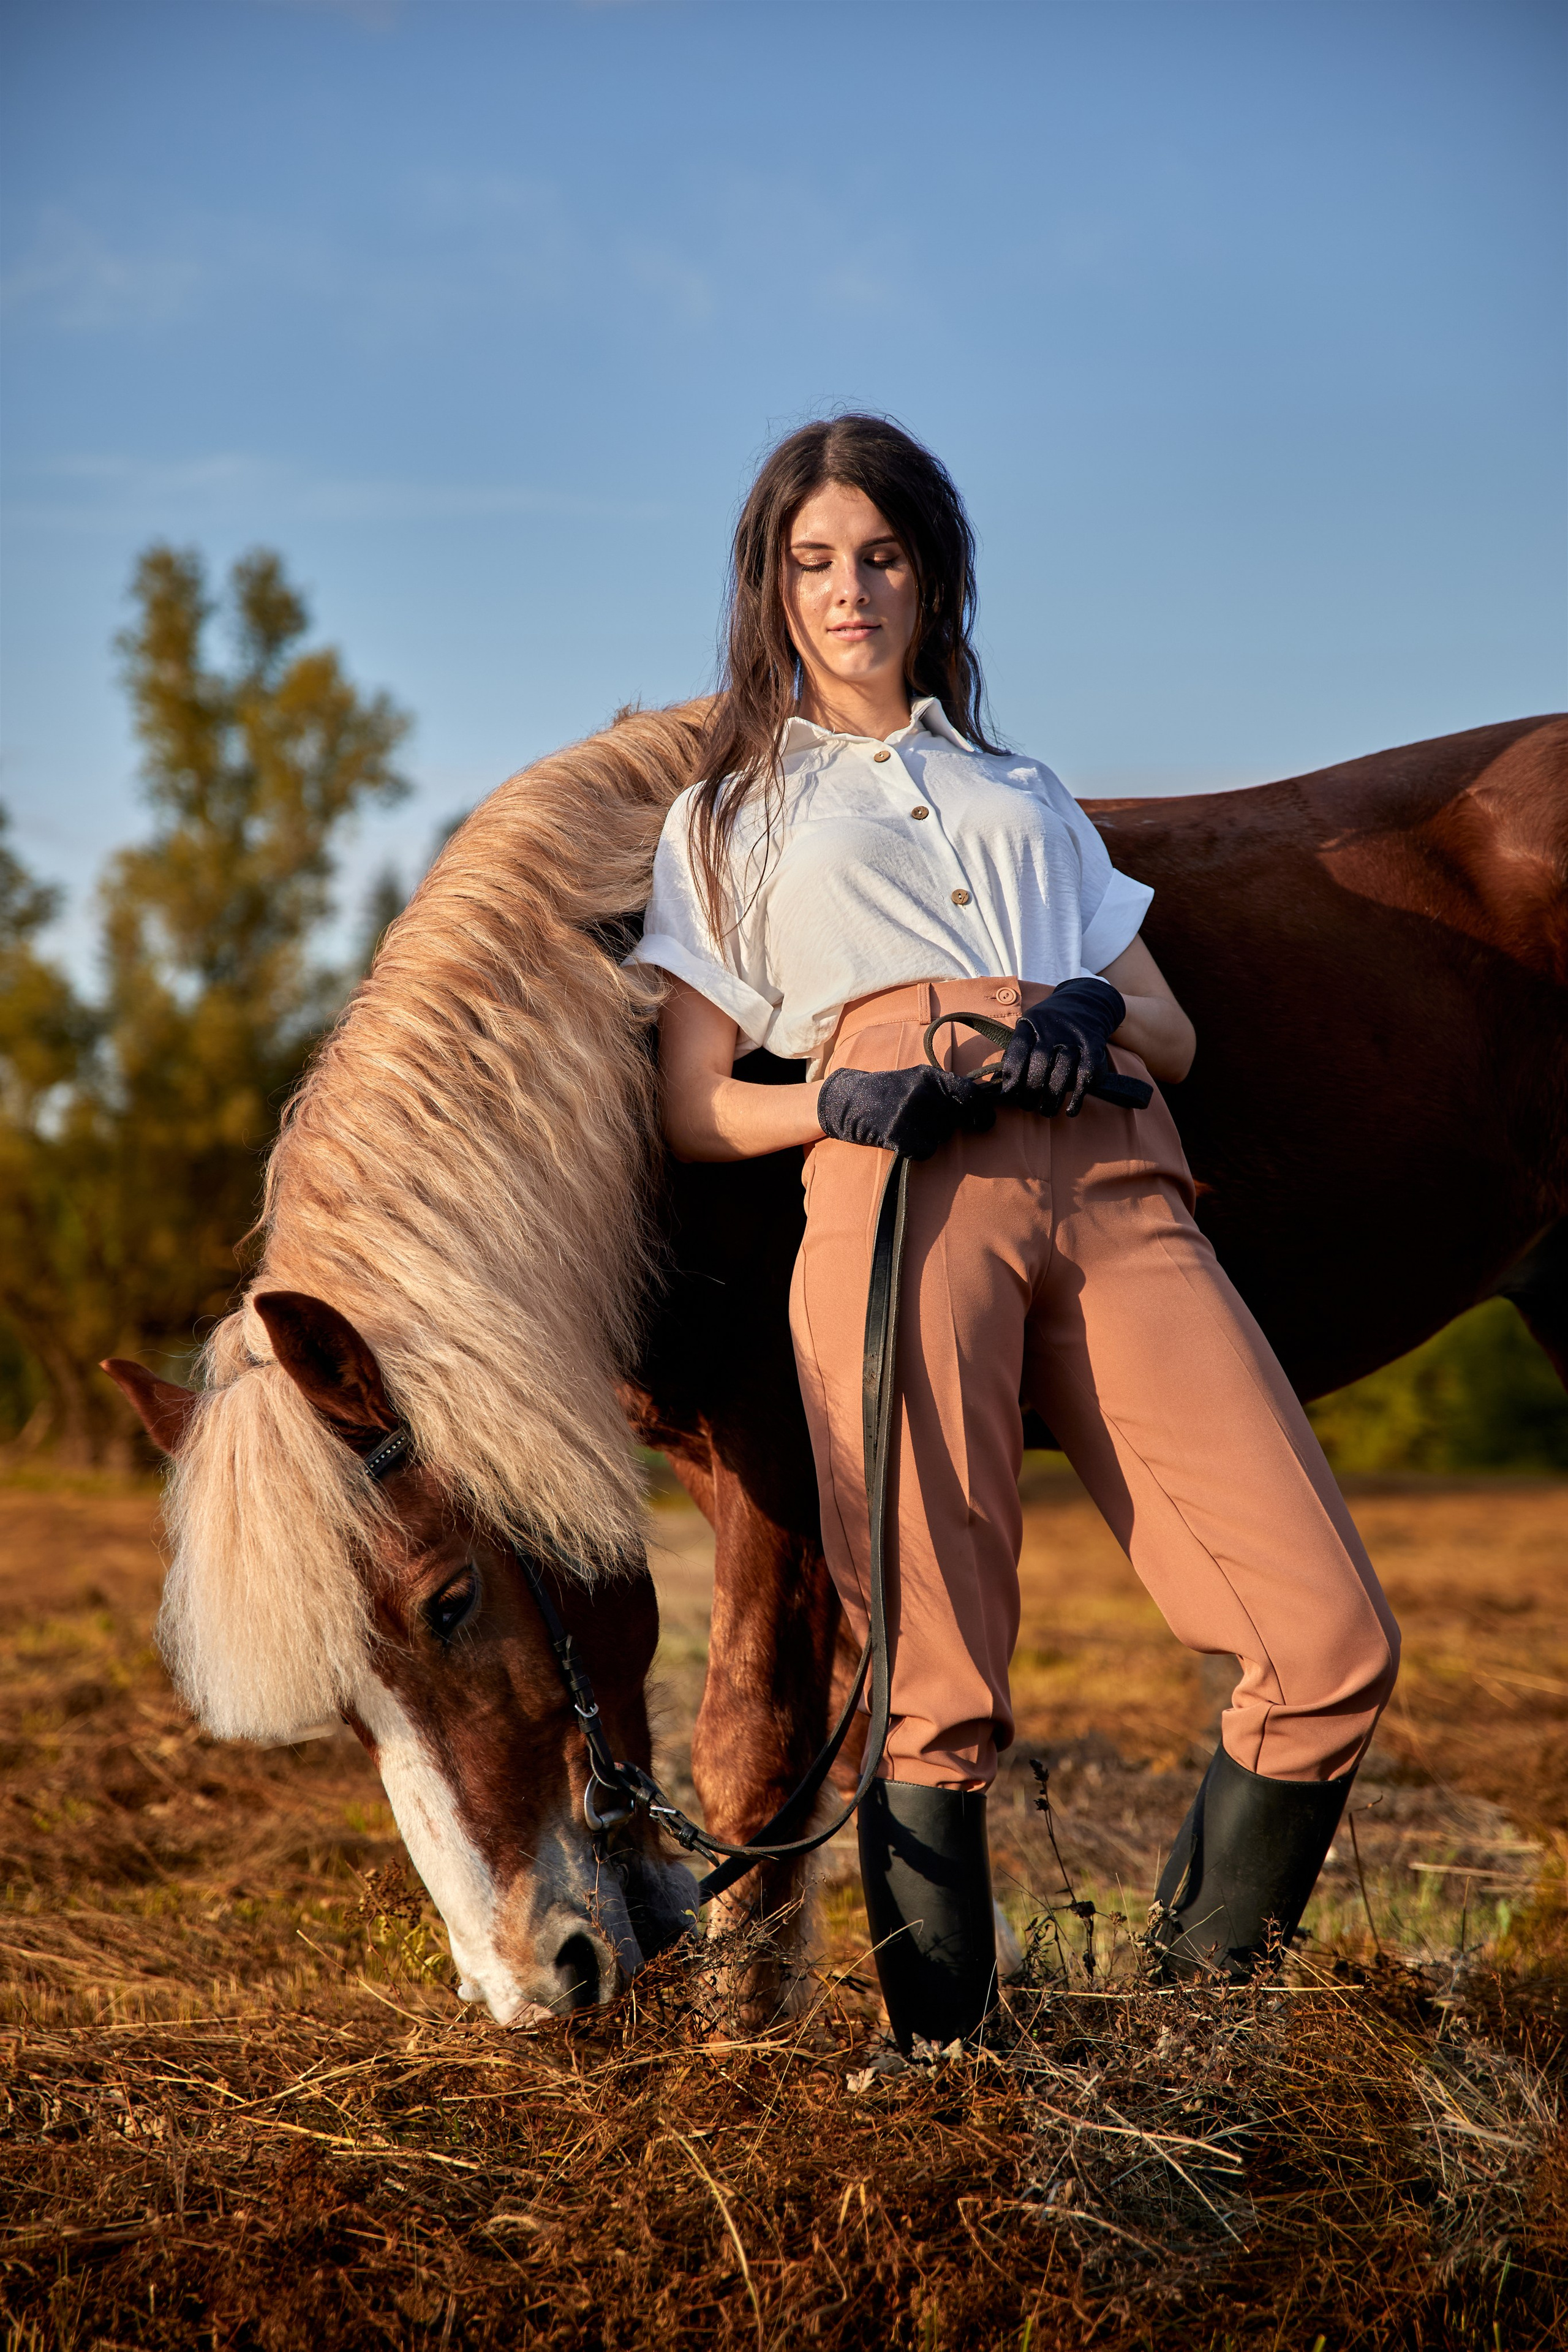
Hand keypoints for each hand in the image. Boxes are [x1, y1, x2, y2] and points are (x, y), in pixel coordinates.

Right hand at [817, 1064, 995, 1159]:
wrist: (849, 1101)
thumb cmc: (887, 1091)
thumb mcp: (916, 1078)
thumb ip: (945, 1087)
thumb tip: (979, 1102)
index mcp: (929, 1076)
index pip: (969, 1094)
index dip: (983, 1111)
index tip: (986, 1122)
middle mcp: (923, 1093)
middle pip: (956, 1120)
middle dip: (947, 1125)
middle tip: (926, 1122)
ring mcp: (911, 1115)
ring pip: (941, 1137)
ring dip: (930, 1137)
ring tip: (908, 1126)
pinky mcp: (901, 1136)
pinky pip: (926, 1151)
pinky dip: (916, 1150)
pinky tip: (900, 1138)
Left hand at [996, 978, 1126, 1116]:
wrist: (1085, 1004)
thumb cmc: (1048, 1027)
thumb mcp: (1029, 1030)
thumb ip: (1015, 1054)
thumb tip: (998, 1085)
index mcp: (1031, 1024)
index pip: (1018, 1049)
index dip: (1011, 1074)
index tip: (1009, 1093)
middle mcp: (1053, 1029)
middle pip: (1040, 1063)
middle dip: (1031, 1090)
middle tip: (1027, 1105)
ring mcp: (1074, 1038)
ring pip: (1062, 1072)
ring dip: (1052, 1098)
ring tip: (1045, 1111)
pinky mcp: (1094, 1049)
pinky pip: (1085, 1077)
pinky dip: (1078, 1098)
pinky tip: (1070, 1110)